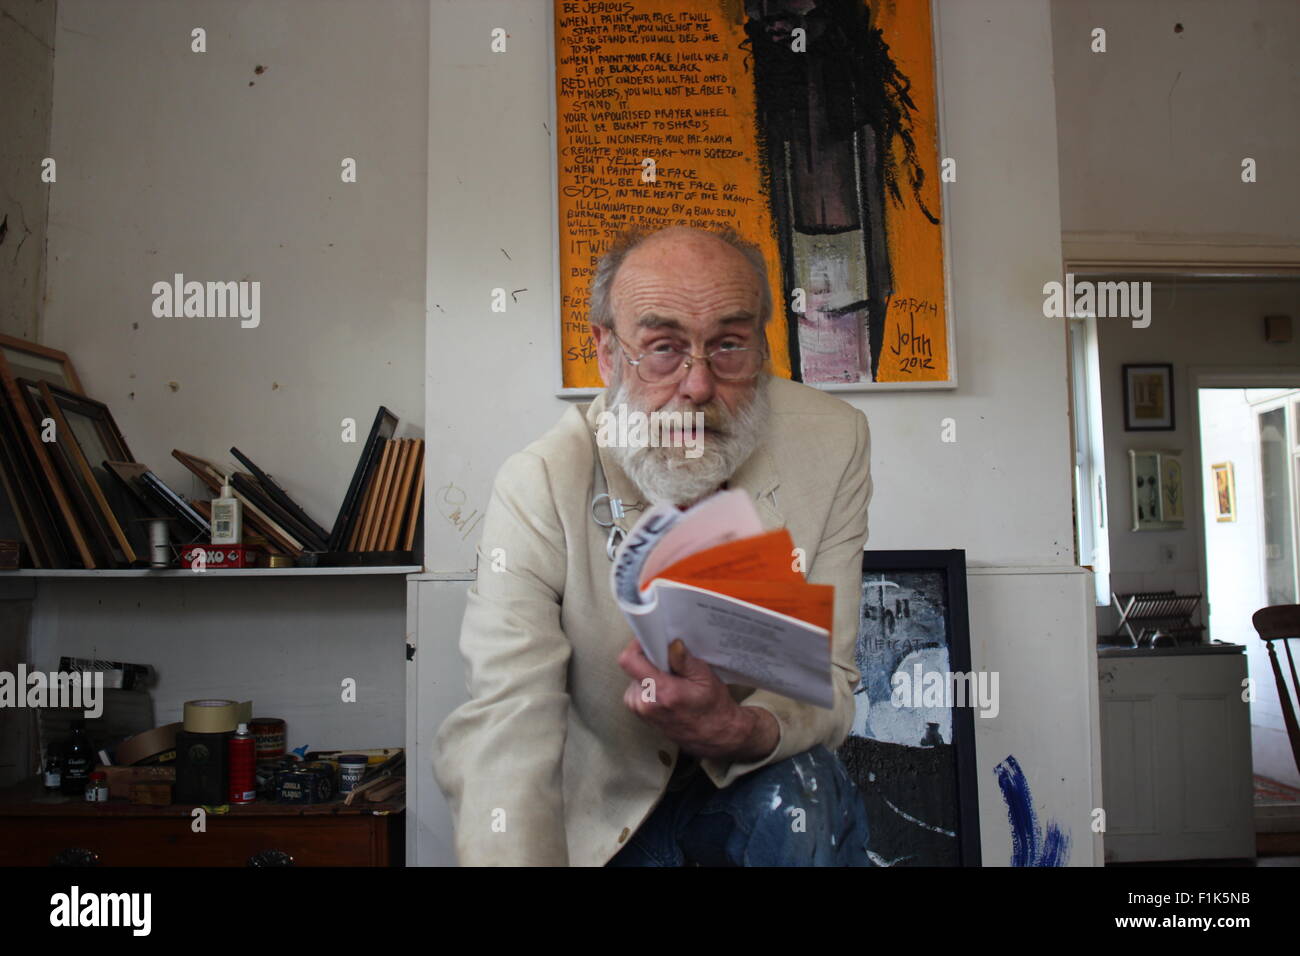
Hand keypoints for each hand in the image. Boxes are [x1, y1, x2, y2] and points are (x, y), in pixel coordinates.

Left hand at [617, 638, 778, 761]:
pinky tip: (666, 689)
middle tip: (670, 663)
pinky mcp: (639, 714)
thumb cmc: (712, 706)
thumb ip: (684, 660)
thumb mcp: (705, 678)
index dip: (637, 645)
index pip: (630, 661)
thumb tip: (671, 644)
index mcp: (661, 692)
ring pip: (634, 677)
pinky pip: (636, 689)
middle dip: (650, 660)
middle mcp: (645, 703)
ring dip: (649, 673)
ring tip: (671, 679)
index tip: (652, 640)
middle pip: (633, 666)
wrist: (714, 735)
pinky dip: (649, 684)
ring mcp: (640, 710)